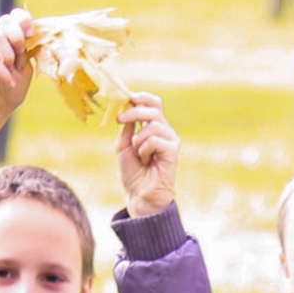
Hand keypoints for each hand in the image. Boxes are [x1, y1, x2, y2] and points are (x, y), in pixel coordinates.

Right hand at [0, 9, 33, 149]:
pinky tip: (8, 82)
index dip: (23, 20)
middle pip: (5, 21)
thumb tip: (31, 38)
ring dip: (9, 55)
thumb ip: (26, 53)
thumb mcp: (25, 69)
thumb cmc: (10, 89)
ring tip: (11, 69)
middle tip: (20, 54)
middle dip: (17, 36)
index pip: (14, 17)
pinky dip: (2, 72)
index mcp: (10, 40)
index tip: (31, 34)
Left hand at [113, 92, 179, 217]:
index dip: (142, 97)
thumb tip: (127, 106)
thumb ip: (127, 126)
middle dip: (134, 112)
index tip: (128, 97)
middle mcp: (165, 131)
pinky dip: (144, 150)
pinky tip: (147, 161)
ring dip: (138, 141)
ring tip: (139, 156)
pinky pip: (154, 140)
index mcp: (154, 127)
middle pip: (153, 109)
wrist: (139, 194)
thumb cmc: (133, 172)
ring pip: (152, 126)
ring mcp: (171, 140)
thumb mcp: (124, 145)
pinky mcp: (173, 150)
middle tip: (120, 120)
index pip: (154, 103)